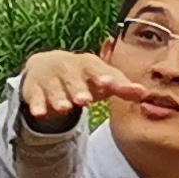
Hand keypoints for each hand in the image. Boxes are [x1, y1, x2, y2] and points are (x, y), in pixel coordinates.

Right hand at [16, 49, 167, 127]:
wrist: (47, 66)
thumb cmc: (84, 77)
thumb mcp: (102, 80)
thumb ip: (122, 87)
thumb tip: (144, 93)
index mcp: (88, 64)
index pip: (97, 69)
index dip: (103, 77)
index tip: (108, 85)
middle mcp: (68, 67)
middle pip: (73, 78)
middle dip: (79, 89)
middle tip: (85, 100)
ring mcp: (50, 76)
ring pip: (54, 88)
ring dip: (59, 97)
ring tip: (64, 108)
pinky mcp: (34, 87)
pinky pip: (34, 95)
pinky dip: (37, 104)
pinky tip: (39, 113)